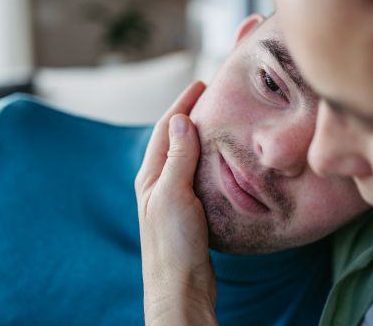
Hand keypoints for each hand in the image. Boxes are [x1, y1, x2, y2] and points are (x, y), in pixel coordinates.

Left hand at [135, 81, 218, 325]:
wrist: (180, 288)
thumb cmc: (173, 245)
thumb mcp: (174, 195)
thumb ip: (178, 158)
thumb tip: (180, 120)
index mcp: (151, 177)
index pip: (165, 129)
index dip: (181, 104)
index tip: (201, 85)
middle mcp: (158, 184)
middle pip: (173, 139)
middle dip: (189, 115)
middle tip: (211, 97)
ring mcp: (172, 198)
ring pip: (185, 157)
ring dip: (198, 136)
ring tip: (218, 121)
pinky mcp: (188, 212)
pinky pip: (196, 174)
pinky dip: (207, 159)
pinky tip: (221, 161)